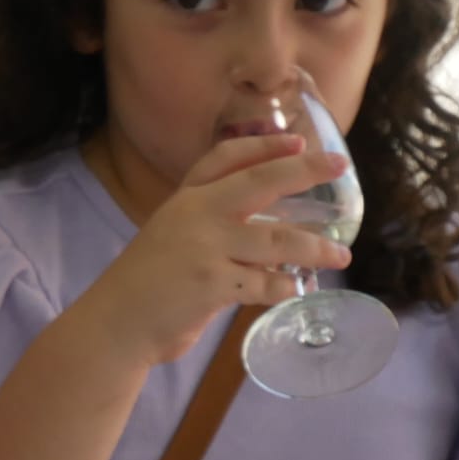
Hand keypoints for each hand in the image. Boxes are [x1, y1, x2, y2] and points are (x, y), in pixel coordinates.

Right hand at [73, 134, 355, 366]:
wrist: (117, 319)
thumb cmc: (148, 280)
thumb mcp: (173, 234)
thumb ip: (211, 223)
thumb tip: (269, 230)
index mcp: (185, 197)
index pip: (226, 157)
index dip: (263, 146)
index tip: (297, 141)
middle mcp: (195, 213)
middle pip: (260, 181)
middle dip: (304, 170)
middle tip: (338, 166)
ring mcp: (205, 247)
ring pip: (276, 239)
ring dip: (315, 248)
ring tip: (341, 256)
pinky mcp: (213, 283)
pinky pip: (264, 283)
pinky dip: (284, 288)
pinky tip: (294, 290)